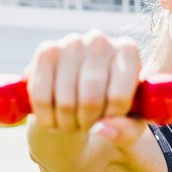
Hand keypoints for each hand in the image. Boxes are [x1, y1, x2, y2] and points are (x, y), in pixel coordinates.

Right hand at [25, 30, 145, 141]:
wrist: (83, 88)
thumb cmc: (114, 104)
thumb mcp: (130, 121)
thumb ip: (127, 130)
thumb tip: (103, 129)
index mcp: (128, 52)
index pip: (119, 96)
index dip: (111, 118)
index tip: (108, 119)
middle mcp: (100, 41)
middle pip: (90, 99)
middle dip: (87, 122)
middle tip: (87, 126)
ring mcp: (71, 43)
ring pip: (65, 101)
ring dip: (67, 123)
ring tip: (73, 124)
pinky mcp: (45, 52)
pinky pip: (41, 97)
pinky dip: (47, 117)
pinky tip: (54, 119)